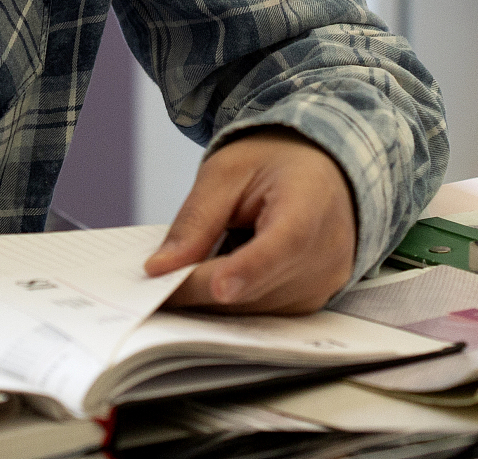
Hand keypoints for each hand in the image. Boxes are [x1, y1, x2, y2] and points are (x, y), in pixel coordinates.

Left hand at [143, 127, 356, 313]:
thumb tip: (160, 268)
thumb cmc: (274, 165)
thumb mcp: (226, 172)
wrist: (321, 172)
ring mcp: (324, 283)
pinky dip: (232, 299)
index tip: (218, 288)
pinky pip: (263, 313)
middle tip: (150, 286)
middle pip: (259, 285)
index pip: (285, 243)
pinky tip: (214, 278)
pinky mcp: (312, 302)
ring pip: (255, 308)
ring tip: (181, 274)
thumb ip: (196, 219)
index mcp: (311, 203)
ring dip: (212, 297)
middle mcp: (327, 252)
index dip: (250, 269)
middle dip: (201, 288)